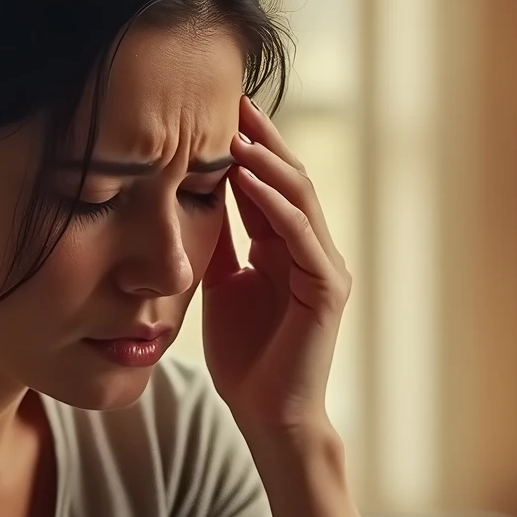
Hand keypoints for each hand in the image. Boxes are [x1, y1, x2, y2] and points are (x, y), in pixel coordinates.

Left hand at [200, 94, 351, 443]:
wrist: (267, 416)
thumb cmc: (245, 359)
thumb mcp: (218, 287)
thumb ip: (214, 244)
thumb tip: (188, 198)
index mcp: (285, 247)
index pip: (267, 182)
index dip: (245, 145)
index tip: (213, 108)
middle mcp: (312, 249)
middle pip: (289, 177)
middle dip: (261, 138)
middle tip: (231, 99)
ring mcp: (325, 266)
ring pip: (300, 198)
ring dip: (268, 162)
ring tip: (236, 132)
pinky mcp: (328, 289)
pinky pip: (303, 234)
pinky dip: (275, 203)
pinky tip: (249, 178)